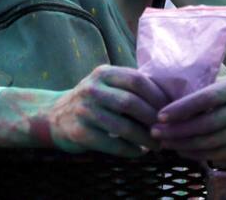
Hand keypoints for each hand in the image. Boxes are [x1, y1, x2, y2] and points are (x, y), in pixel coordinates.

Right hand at [46, 66, 168, 157]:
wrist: (55, 115)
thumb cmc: (92, 100)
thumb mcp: (106, 84)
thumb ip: (130, 86)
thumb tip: (169, 99)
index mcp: (104, 73)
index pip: (137, 80)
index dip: (157, 95)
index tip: (170, 109)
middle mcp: (92, 89)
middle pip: (131, 102)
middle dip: (153, 119)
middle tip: (167, 130)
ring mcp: (84, 111)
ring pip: (123, 126)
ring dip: (144, 138)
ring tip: (157, 145)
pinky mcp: (79, 132)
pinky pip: (111, 144)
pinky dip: (129, 150)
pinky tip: (139, 152)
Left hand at [151, 72, 225, 162]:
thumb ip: (212, 90)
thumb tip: (173, 102)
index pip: (208, 98)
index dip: (183, 108)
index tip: (161, 115)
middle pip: (208, 124)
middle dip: (178, 131)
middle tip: (156, 133)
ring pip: (214, 142)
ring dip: (186, 145)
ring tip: (167, 143)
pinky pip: (224, 153)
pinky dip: (201, 155)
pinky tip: (185, 150)